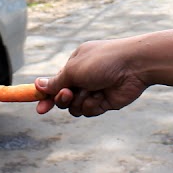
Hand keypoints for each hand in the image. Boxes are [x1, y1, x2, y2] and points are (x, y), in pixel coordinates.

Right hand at [34, 38, 149, 117]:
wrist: (134, 66)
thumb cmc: (102, 62)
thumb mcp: (73, 69)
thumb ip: (56, 81)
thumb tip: (38, 84)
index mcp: (74, 65)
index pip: (55, 82)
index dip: (45, 95)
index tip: (38, 107)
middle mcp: (83, 78)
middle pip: (62, 98)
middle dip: (62, 99)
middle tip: (68, 95)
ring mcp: (94, 90)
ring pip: (74, 107)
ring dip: (79, 102)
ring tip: (90, 92)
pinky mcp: (104, 102)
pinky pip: (89, 111)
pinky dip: (92, 106)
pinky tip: (102, 96)